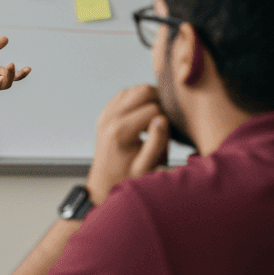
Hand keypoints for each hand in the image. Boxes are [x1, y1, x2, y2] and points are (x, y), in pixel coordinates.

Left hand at [87, 85, 168, 203]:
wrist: (105, 184)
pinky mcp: (104, 115)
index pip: (154, 109)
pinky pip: (122, 96)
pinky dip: (136, 100)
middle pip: (142, 91)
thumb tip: (162, 119)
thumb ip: (157, 141)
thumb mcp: (148, 166)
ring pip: (132, 90)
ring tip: (155, 117)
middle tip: (166, 119)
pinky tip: (143, 115)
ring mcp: (105, 116)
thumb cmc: (128, 178)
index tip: (169, 133)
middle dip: (160, 101)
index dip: (168, 118)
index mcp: (121, 132)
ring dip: (148, 99)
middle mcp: (110, 119)